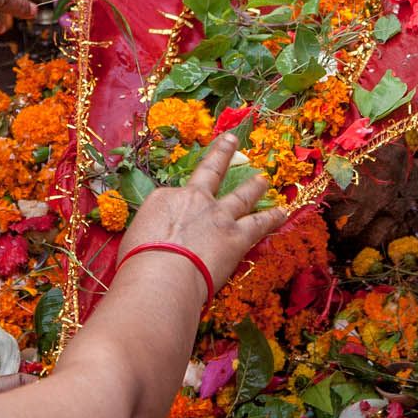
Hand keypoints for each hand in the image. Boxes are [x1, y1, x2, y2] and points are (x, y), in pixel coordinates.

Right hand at [118, 135, 294, 294]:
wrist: (160, 277)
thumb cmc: (138, 263)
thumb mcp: (135, 240)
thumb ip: (150, 234)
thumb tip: (153, 242)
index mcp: (164, 199)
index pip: (173, 196)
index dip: (176, 205)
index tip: (175, 217)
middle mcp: (194, 200)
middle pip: (210, 172)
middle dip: (221, 153)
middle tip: (231, 139)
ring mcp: (218, 216)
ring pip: (241, 195)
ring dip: (254, 186)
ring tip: (263, 179)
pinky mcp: (237, 237)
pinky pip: (259, 225)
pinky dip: (272, 218)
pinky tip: (282, 213)